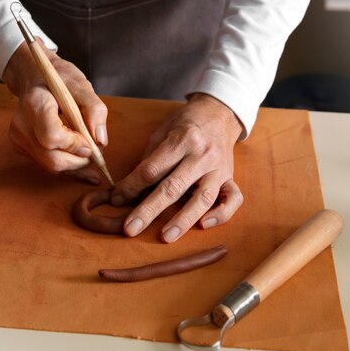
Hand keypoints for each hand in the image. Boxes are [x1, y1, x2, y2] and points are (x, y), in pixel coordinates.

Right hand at [2, 40, 107, 183]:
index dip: (74, 145)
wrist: (34, 76)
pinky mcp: (20, 145)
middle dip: (78, 161)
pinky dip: (65, 163)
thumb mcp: (82, 86)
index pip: (52, 137)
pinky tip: (74, 152)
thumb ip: (95, 111)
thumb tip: (101, 141)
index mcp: (35, 103)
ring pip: (50, 166)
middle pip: (52, 159)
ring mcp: (18, 137)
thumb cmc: (59, 79)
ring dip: (74, 165)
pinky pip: (46, 164)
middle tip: (94, 153)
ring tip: (87, 151)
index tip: (89, 142)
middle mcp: (21, 123)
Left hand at [111, 93, 243, 242]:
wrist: (218, 114)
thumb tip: (128, 191)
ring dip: (183, 220)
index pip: (152, 169)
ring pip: (203, 198)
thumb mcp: (162, 133)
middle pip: (173, 187)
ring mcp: (219, 168)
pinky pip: (233, 200)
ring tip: (166, 236)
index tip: (116, 200)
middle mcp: (202, 154)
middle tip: (130, 229)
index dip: (132, 186)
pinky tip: (204, 225)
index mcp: (182, 139)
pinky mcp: (231, 178)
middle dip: (149, 210)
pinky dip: (220, 214)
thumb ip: (149, 161)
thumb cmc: (184, 125)